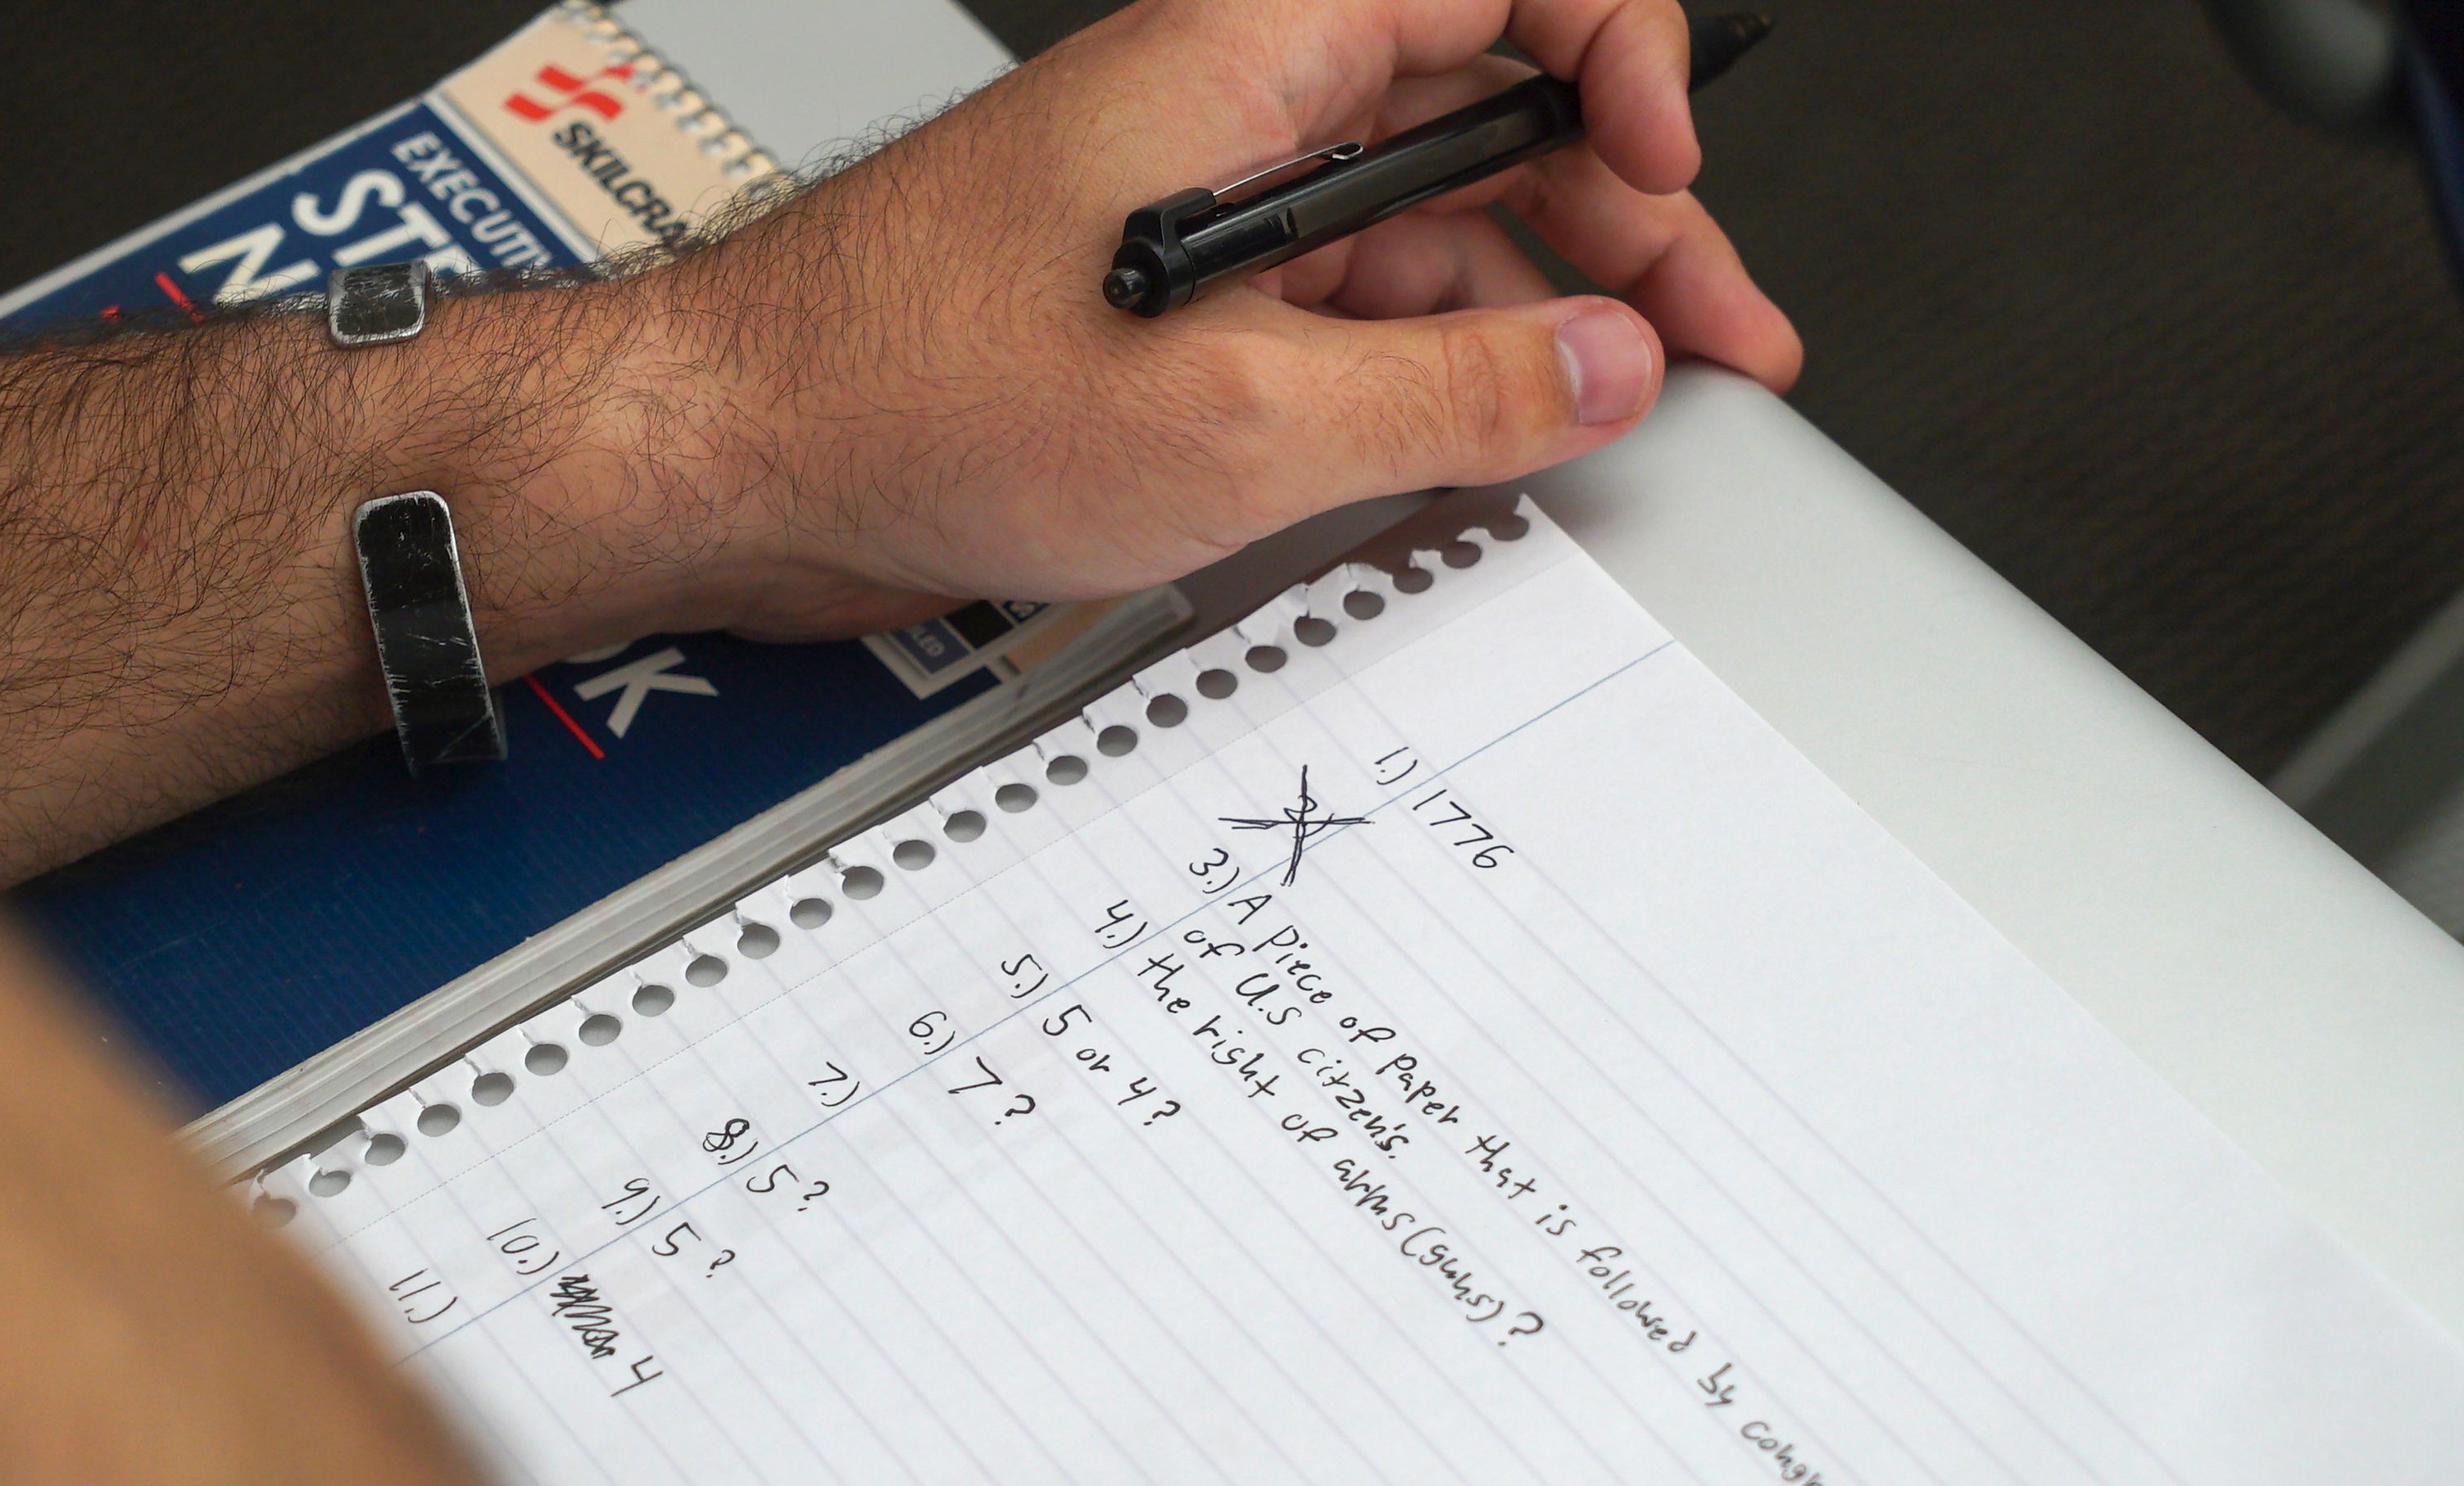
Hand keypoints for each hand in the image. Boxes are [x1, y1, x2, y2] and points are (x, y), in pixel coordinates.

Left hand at [529, 0, 1800, 641]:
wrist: (748, 456)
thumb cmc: (917, 391)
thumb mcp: (1242, 423)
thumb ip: (1455, 390)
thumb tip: (1606, 368)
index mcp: (1257, 51)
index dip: (1622, 58)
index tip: (1671, 174)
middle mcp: (1243, 98)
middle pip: (1495, 112)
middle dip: (1623, 222)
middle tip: (1715, 339)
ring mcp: (1216, 198)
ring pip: (1432, 222)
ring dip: (1537, 312)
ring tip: (1620, 412)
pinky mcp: (1184, 292)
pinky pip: (1354, 303)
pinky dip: (1432, 366)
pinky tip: (1487, 440)